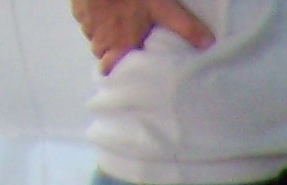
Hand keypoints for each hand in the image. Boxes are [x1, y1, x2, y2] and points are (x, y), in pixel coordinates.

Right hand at [73, 0, 214, 70]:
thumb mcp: (163, 8)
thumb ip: (184, 27)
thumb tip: (209, 45)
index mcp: (119, 44)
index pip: (109, 71)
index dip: (115, 73)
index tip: (122, 75)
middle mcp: (99, 38)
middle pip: (102, 53)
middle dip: (112, 51)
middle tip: (125, 45)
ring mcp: (86, 22)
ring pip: (94, 35)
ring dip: (103, 32)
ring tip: (118, 24)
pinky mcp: (77, 7)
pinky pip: (85, 17)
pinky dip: (94, 14)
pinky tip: (105, 7)